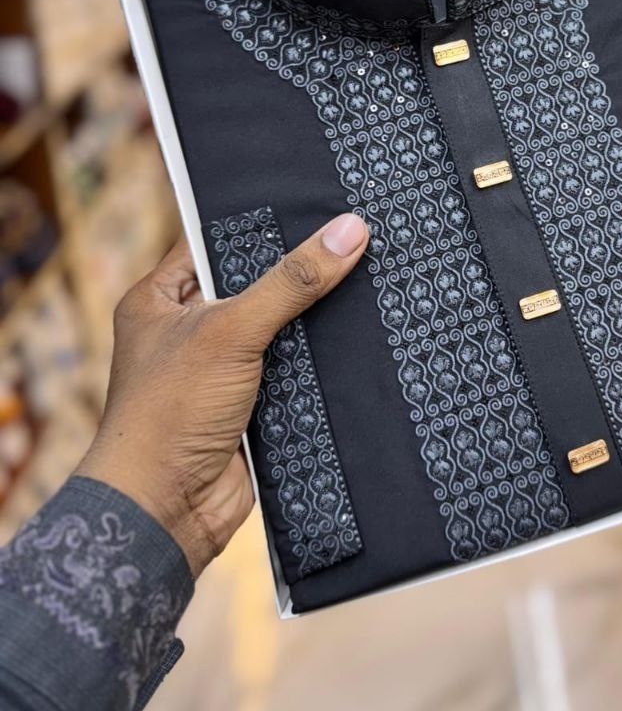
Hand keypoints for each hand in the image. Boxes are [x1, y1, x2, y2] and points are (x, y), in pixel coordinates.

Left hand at [77, 212, 367, 577]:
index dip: (260, 223)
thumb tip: (349, 231)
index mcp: (161, 299)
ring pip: (280, 330)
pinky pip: (296, 372)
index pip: (214, 242)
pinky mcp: (253, 407)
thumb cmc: (169, 412)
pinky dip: (322, 363)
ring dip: (315, 320)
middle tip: (354, 234)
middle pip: (255, 286)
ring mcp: (222, 371)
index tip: (314, 200)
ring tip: (371, 275)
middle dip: (299, 272)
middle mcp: (189, 331)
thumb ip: (290, 282)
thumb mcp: (230, 330)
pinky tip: (363, 338)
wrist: (166, 510)